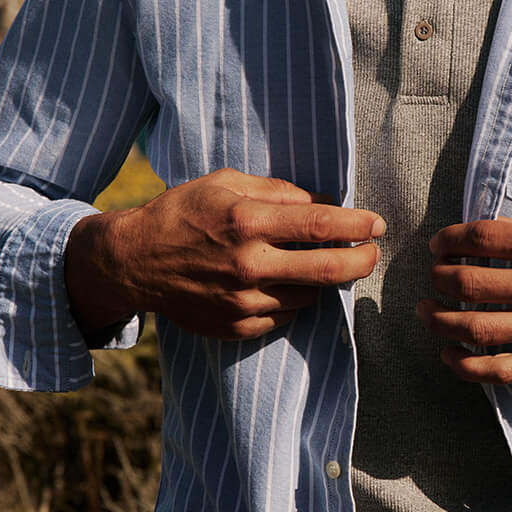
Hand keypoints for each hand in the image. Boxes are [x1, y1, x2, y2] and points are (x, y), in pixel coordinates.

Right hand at [65, 169, 384, 340]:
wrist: (135, 263)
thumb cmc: (182, 214)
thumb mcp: (225, 184)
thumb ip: (277, 191)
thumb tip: (324, 204)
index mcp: (246, 223)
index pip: (321, 225)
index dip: (358, 225)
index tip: (376, 223)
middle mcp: (249, 265)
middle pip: (329, 270)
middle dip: (362, 260)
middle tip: (372, 252)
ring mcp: (244, 302)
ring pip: (311, 294)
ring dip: (322, 278)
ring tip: (314, 261)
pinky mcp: (239, 327)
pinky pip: (287, 314)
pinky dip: (294, 296)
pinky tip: (281, 281)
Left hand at [420, 218, 511, 384]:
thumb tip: (487, 232)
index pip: (481, 238)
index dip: (449, 240)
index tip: (438, 244)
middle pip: (468, 282)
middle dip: (439, 278)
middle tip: (431, 277)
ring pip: (474, 327)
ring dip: (439, 320)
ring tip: (427, 312)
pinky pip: (498, 369)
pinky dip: (465, 366)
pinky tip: (449, 355)